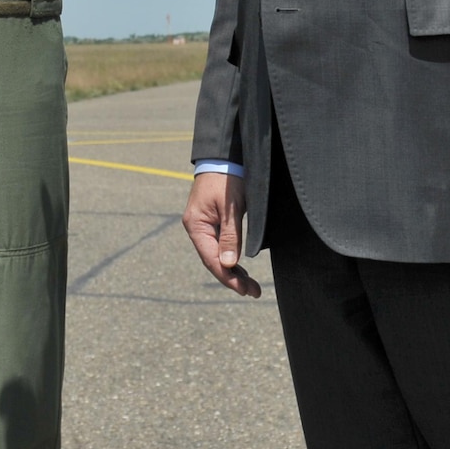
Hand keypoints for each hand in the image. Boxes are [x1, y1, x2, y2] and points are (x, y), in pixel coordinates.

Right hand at [183, 171, 261, 298]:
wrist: (223, 157)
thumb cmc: (228, 179)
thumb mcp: (232, 208)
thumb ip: (230, 236)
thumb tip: (229, 265)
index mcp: (196, 225)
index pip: (211, 259)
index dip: (228, 277)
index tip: (245, 290)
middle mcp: (196, 227)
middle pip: (212, 260)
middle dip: (232, 277)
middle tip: (253, 292)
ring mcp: (201, 225)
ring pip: (215, 254)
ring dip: (232, 270)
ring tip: (250, 286)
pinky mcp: (209, 221)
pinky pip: (217, 245)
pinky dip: (229, 257)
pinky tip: (239, 268)